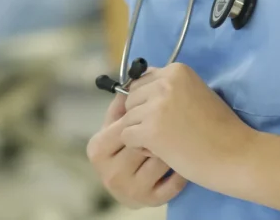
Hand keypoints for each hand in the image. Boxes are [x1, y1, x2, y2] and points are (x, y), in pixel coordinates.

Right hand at [87, 93, 186, 208]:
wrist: (138, 176)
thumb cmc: (130, 140)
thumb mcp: (119, 122)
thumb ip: (123, 103)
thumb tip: (135, 77)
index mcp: (98, 150)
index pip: (124, 126)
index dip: (142, 116)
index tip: (154, 109)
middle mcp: (111, 174)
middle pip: (143, 142)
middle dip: (159, 130)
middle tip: (170, 123)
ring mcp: (131, 191)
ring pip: (162, 159)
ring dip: (172, 146)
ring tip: (174, 140)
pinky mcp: (150, 201)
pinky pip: (173, 181)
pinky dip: (181, 169)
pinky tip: (180, 159)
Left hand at [121, 63, 253, 191]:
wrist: (233, 153)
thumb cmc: (217, 127)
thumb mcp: (194, 93)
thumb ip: (169, 88)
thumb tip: (138, 89)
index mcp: (176, 70)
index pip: (141, 81)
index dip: (148, 101)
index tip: (167, 115)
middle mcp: (164, 82)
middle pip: (130, 98)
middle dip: (141, 116)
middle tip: (166, 130)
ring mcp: (157, 105)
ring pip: (127, 118)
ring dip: (141, 132)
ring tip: (166, 141)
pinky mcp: (151, 129)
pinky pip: (127, 136)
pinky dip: (140, 147)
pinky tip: (162, 150)